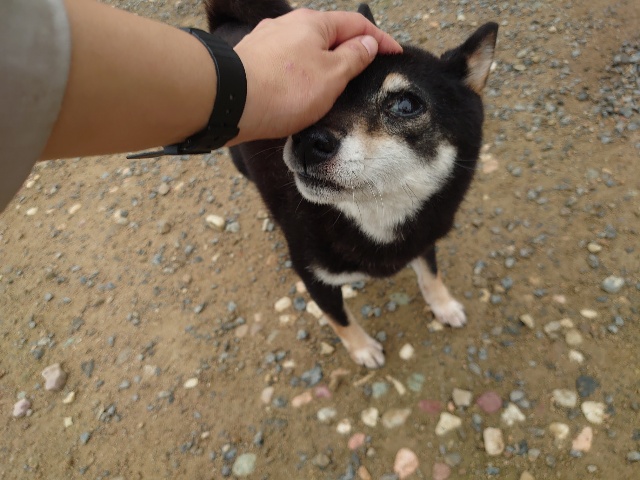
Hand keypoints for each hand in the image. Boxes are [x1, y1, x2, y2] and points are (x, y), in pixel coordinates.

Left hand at [231, 8, 401, 143]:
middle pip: (329, 34)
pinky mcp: (252, 59)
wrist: (231, 101)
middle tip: (364, 69)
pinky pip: (286, 62)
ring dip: (323, 62)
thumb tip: (368, 43)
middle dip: (349, 49)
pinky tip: (299, 88)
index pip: (357, 24)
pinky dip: (300, 72)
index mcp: (314, 23)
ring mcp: (268, 40)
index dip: (379, 39)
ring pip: (305, 48)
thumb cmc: (285, 90)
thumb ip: (354, 57)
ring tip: (332, 82)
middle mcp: (289, 24)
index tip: (395, 53)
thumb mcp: (332, 75)